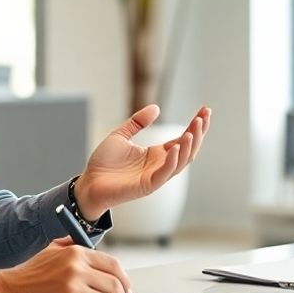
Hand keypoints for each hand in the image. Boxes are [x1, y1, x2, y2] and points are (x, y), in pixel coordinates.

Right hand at [0, 238, 132, 292]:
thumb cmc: (28, 276)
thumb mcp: (51, 250)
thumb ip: (72, 245)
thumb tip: (94, 249)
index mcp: (76, 253)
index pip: (113, 266)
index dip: (124, 280)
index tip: (125, 288)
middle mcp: (77, 269)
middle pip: (115, 285)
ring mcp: (73, 289)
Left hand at [74, 105, 210, 219]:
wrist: (88, 183)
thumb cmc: (103, 163)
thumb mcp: (120, 135)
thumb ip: (137, 122)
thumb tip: (156, 107)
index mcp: (157, 154)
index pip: (182, 138)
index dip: (195, 125)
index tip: (205, 110)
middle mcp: (160, 164)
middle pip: (188, 149)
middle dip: (198, 132)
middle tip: (205, 115)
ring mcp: (156, 176)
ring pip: (182, 161)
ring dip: (189, 146)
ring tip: (193, 129)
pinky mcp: (148, 185)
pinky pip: (165, 173)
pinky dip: (173, 160)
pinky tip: (175, 146)